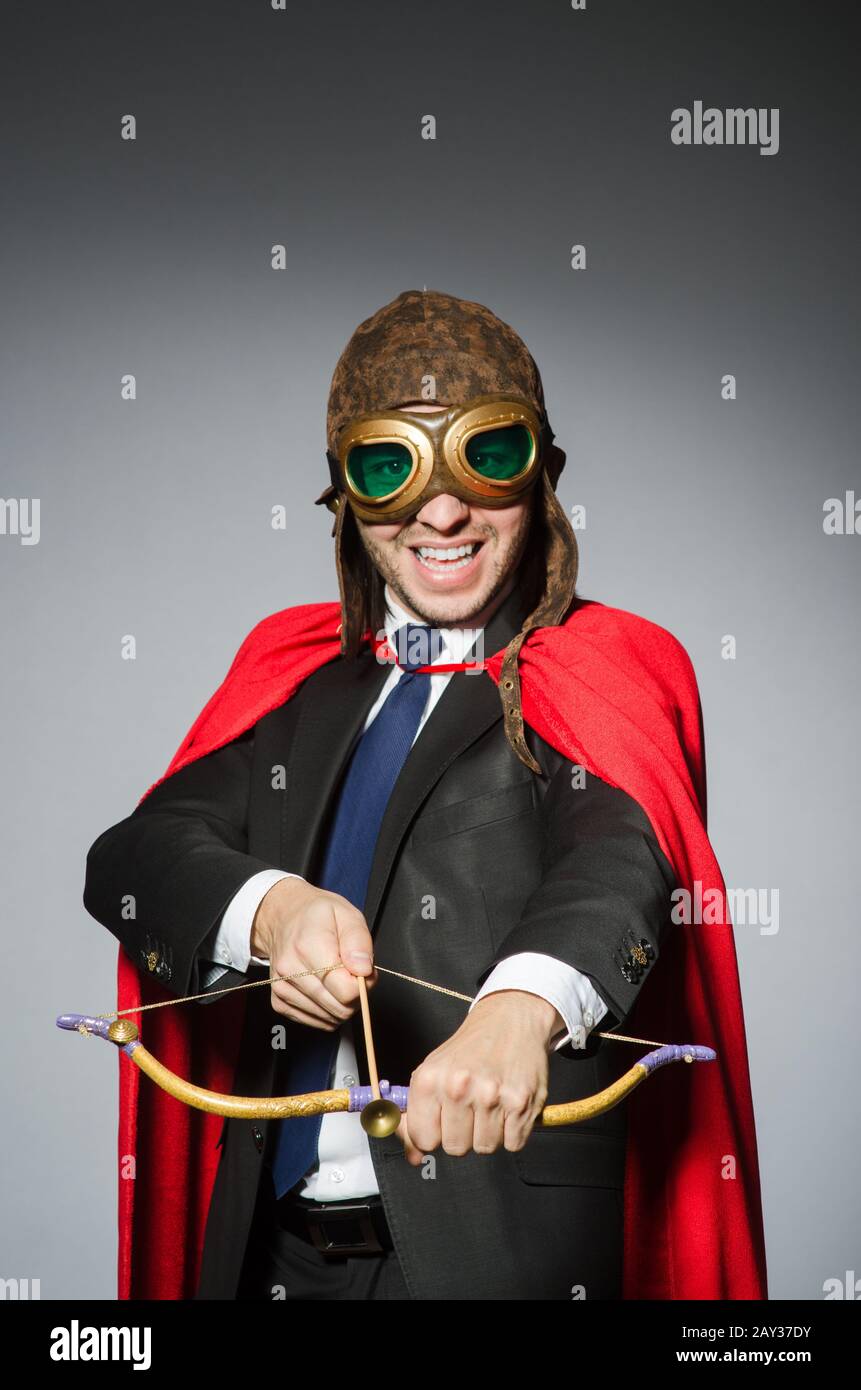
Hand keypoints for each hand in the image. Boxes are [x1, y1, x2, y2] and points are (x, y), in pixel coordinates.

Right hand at [250, 877, 375, 1029]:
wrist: (283, 918)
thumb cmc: (317, 916)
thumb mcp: (347, 914)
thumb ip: (359, 941)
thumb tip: (363, 970)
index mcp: (308, 946)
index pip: (346, 990)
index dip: (363, 983)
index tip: (361, 969)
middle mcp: (290, 970)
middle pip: (339, 1008)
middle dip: (354, 996)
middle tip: (351, 973)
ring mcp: (281, 989)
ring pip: (329, 1019)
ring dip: (341, 1003)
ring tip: (337, 978)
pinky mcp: (279, 1002)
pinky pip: (316, 1022)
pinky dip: (327, 1010)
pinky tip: (325, 988)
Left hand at [396, 990, 562, 1164]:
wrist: (511, 1019)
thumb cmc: (470, 1049)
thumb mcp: (433, 1072)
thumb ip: (417, 1115)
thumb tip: (413, 1157)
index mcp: (429, 1080)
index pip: (423, 1139)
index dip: (434, 1134)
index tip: (442, 1121)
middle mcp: (458, 1087)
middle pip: (455, 1148)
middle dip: (463, 1133)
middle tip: (470, 1107)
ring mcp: (491, 1096)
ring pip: (485, 1148)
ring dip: (489, 1132)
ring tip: (490, 1103)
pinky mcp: (521, 1102)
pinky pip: (513, 1144)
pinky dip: (513, 1131)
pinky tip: (508, 1105)